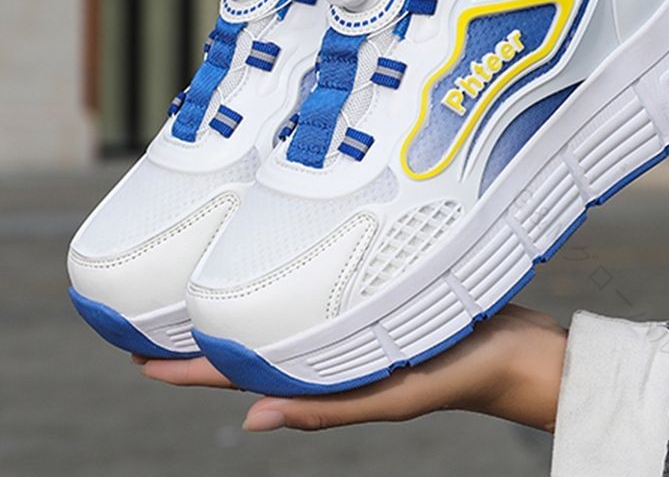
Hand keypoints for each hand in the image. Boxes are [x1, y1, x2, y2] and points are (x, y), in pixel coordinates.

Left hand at [136, 305, 566, 432]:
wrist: (516, 344)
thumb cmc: (463, 371)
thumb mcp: (395, 393)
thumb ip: (330, 407)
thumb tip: (251, 420)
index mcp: (327, 375)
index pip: (242, 371)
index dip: (188, 365)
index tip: (137, 351)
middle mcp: (329, 348)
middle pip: (252, 339)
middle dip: (203, 327)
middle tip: (153, 307)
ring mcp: (348, 324)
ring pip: (280, 313)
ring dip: (240, 302)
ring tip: (201, 283)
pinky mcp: (370, 298)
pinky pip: (317, 292)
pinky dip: (289, 283)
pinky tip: (279, 265)